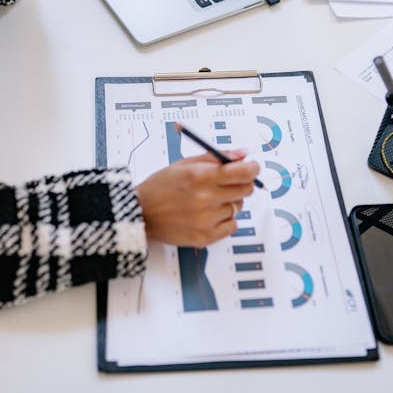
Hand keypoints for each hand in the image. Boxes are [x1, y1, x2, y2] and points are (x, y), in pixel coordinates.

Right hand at [136, 152, 259, 247]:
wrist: (140, 214)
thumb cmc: (161, 186)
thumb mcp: (185, 164)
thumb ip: (217, 157)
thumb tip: (244, 154)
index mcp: (200, 176)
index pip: (243, 172)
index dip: (252, 168)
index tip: (251, 167)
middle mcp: (205, 198)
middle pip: (245, 190)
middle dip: (241, 183)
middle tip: (228, 183)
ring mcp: (206, 220)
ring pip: (238, 207)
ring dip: (229, 202)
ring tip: (208, 200)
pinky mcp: (205, 238)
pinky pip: (232, 226)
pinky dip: (225, 220)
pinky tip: (208, 215)